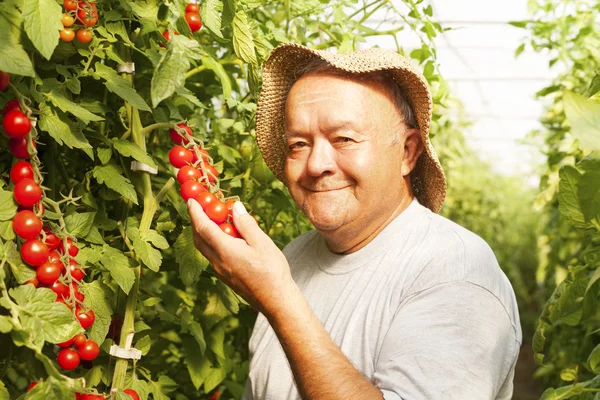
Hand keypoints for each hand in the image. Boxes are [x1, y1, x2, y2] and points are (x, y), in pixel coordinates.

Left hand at [187, 199, 293, 314]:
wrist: (275, 300)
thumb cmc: (272, 271)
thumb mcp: (262, 243)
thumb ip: (246, 224)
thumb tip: (235, 207)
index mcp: (225, 250)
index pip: (203, 227)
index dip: (195, 212)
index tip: (191, 200)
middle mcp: (218, 261)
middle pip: (199, 239)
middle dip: (196, 222)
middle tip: (199, 208)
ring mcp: (220, 271)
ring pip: (205, 249)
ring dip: (203, 233)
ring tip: (213, 221)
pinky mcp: (226, 277)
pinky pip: (213, 256)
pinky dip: (213, 243)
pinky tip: (226, 239)